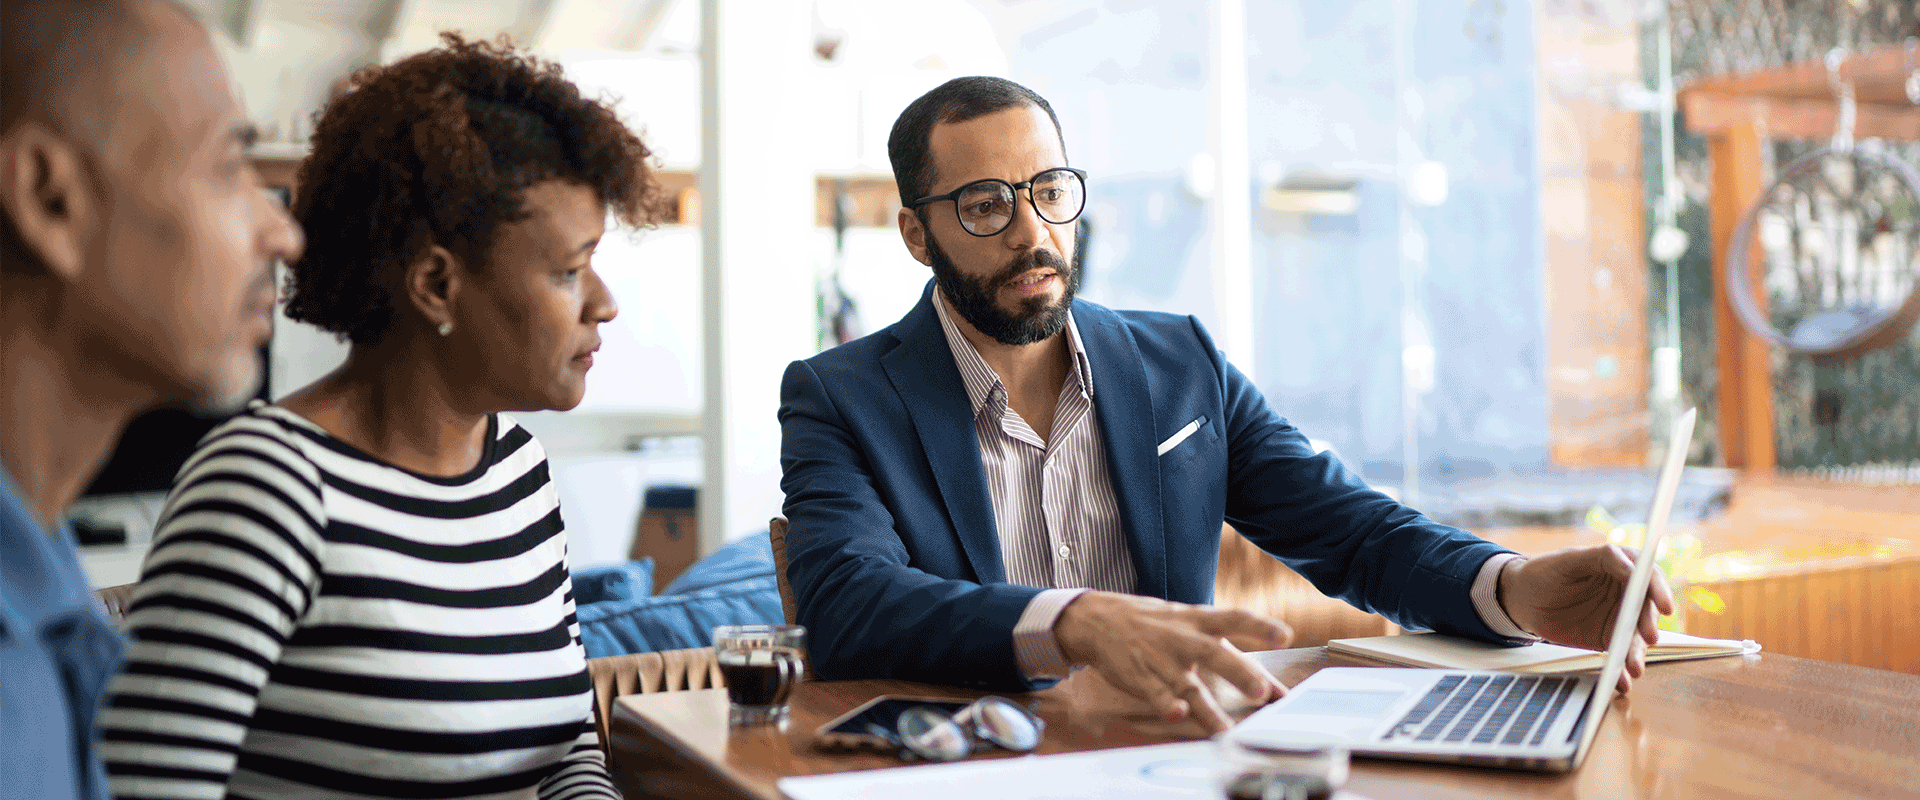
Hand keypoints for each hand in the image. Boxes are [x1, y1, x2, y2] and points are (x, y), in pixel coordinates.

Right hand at [1052, 591, 1291, 732]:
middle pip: (1215, 654)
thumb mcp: (1192, 626)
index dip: (1260, 626)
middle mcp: (1183, 639)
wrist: (1099, 620)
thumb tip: (1274, 688)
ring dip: (1207, 708)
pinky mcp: (1142, 678)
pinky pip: (1156, 694)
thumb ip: (1234, 655)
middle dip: (1238, 672)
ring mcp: (1162, 660)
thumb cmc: (1156, 624)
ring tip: (1225, 729)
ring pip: (1188, 686)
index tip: (1285, 635)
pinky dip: (1166, 704)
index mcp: (1198, 620)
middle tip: (1260, 691)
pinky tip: (1177, 713)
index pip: (1234, 618)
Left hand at [1498, 545, 1674, 692]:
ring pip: (1636, 637)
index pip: (1648, 577)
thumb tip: (1630, 565)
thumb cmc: (1544, 572)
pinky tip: (1621, 681)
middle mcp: (1626, 594)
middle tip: (1648, 638)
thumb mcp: (1568, 559)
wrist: (1522, 600)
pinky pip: (1619, 656)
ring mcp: (1619, 619)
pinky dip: (1621, 670)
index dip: (1660, 591)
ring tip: (1634, 667)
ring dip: (1637, 653)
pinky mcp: (1608, 640)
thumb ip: (1600, 558)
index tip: (1665, 607)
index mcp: (1621, 567)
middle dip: (1649, 625)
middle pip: (1646, 610)